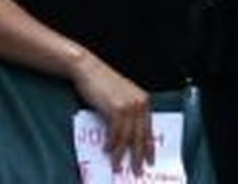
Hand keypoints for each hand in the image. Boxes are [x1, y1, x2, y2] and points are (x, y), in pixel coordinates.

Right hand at [69, 52, 152, 174]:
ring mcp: (129, 106)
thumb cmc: (101, 82)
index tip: (150, 160)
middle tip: (137, 170)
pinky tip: (106, 150)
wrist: (87, 68)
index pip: (149, 128)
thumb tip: (128, 137)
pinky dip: (111, 144)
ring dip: (121, 154)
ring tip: (117, 166)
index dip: (149, 146)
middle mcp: (140, 103)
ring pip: (128, 137)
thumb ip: (128, 113)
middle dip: (139, 155)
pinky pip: (116, 133)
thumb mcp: (120, 97)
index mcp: (144, 100)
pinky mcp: (117, 108)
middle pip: (141, 136)